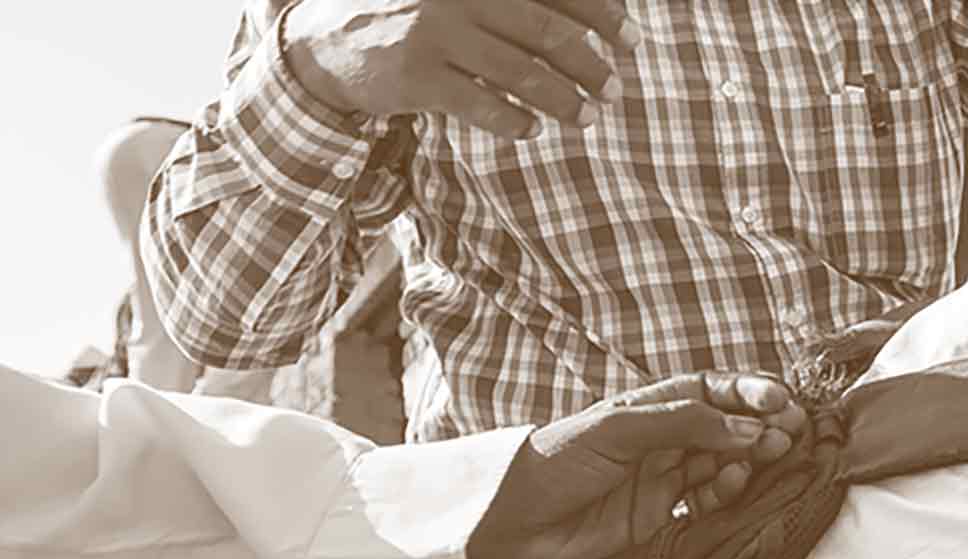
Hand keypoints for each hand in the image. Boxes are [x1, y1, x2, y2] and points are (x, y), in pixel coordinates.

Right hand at [280, 0, 640, 138]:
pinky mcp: (416, 76)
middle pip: (548, 32)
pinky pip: (482, 105)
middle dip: (592, 65)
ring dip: (565, 101)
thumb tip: (595, 19)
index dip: (603, 14)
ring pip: (522, 73)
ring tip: (588, 118)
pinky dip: (515, 121)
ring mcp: (435, 33)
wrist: (327, 41)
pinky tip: (531, 129)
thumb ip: (512, 5)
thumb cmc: (416, 17)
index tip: (632, 39)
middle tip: (615, 87)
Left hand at [467, 372, 809, 558]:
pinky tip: (734, 484)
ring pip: (723, 462)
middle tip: (790, 430)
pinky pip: (707, 500)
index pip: (709, 391)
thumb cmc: (552, 466)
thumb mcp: (617, 430)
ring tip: (772, 454)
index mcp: (646, 408)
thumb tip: (749, 429)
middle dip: (760, 425)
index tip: (779, 399)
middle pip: (725, 426)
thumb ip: (683, 425)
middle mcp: (657, 441)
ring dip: (750, 457)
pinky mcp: (659, 518)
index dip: (746, 392)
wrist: (508, 529)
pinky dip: (727, 492)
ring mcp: (660, 479)